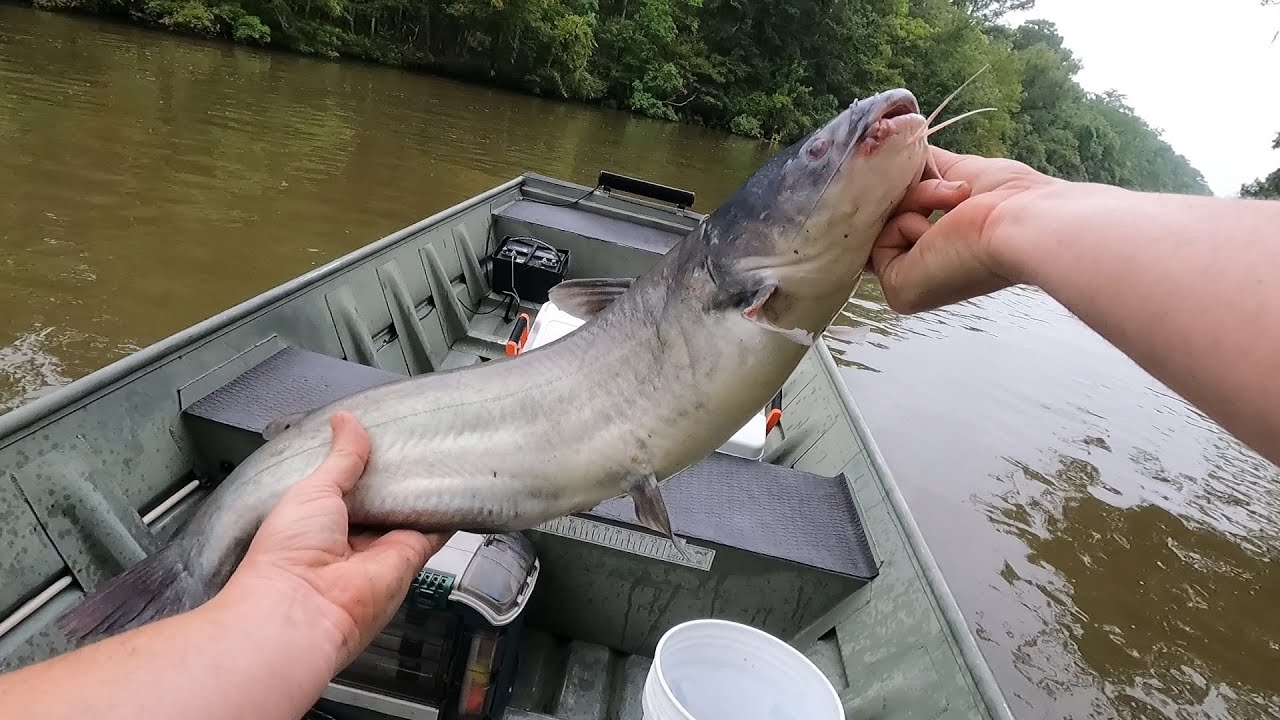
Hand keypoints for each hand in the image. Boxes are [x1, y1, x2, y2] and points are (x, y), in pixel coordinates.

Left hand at [220, 412, 450, 669]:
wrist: (305, 608)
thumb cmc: (288, 554)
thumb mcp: (312, 489)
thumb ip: (340, 458)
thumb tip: (346, 422)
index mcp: (319, 517)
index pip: (348, 482)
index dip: (363, 460)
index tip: (379, 435)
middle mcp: (352, 534)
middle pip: (384, 496)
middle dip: (396, 471)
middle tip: (414, 437)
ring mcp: (382, 546)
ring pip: (411, 509)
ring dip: (423, 486)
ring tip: (440, 449)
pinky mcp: (409, 556)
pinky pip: (434, 529)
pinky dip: (447, 510)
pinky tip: (457, 483)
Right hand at [870, 145, 1061, 312]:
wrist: (1019, 221)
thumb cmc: (1008, 199)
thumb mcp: (958, 171)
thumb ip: (924, 165)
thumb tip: (894, 148)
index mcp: (947, 248)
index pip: (905, 216)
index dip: (905, 192)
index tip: (917, 173)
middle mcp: (929, 267)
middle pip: (892, 216)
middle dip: (915, 190)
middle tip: (949, 190)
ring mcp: (913, 282)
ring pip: (886, 224)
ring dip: (917, 202)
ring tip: (954, 206)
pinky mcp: (899, 290)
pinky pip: (882, 241)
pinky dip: (908, 225)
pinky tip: (940, 234)